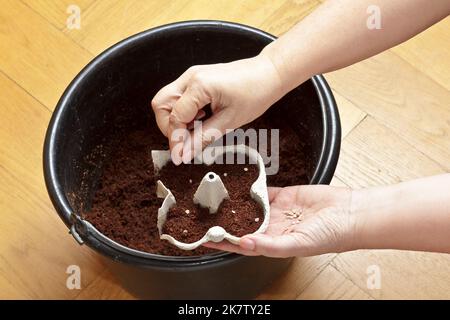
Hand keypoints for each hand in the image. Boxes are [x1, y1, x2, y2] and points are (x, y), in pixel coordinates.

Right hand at [151, 54, 283, 164]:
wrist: (268, 74)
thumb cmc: (255, 93)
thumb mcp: (229, 122)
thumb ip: (202, 138)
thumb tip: (183, 154)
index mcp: (199, 86)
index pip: (174, 117)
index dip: (175, 139)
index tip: (179, 156)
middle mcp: (190, 77)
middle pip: (160, 104)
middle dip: (169, 126)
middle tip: (186, 139)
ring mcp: (192, 76)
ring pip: (167, 100)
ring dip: (177, 118)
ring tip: (198, 127)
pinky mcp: (196, 79)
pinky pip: (179, 97)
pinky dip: (185, 112)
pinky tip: (202, 118)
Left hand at [204, 185, 355, 257]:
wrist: (349, 213)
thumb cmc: (330, 236)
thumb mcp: (298, 244)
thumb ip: (270, 245)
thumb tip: (244, 244)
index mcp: (273, 243)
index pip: (242, 244)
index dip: (224, 242)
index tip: (205, 239)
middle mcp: (272, 228)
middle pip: (242, 224)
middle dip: (225, 221)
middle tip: (204, 216)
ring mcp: (277, 211)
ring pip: (250, 206)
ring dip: (235, 204)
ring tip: (216, 199)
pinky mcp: (283, 195)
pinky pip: (263, 191)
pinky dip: (251, 187)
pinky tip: (238, 183)